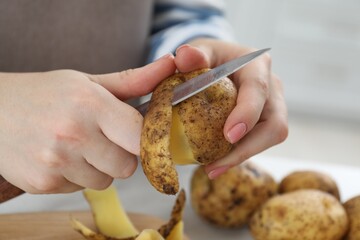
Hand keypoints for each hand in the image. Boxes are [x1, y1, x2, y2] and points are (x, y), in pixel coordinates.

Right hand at [0, 54, 175, 192]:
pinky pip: (79, 189)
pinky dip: (75, 177)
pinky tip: (60, 157)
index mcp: (90, 104)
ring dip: (98, 168)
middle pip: (128, 167)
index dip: (142, 137)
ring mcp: (56, 162)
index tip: (134, 133)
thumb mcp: (88, 82)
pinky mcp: (43, 183)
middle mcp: (73, 135)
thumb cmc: (45, 94)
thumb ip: (133, 80)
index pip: (140, 136)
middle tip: (102, 139)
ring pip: (106, 182)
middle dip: (121, 156)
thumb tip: (169, 66)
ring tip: (77, 147)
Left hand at [174, 38, 287, 177]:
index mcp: (257, 65)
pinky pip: (259, 142)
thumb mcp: (200, 50)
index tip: (229, 136)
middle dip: (248, 147)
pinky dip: (238, 154)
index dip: (247, 114)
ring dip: (242, 156)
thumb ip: (193, 54)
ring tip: (211, 169)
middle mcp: (272, 87)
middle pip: (274, 123)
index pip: (258, 90)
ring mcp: (272, 106)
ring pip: (270, 137)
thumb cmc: (211, 56)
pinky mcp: (265, 121)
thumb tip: (182, 56)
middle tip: (215, 165)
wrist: (220, 61)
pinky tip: (215, 164)